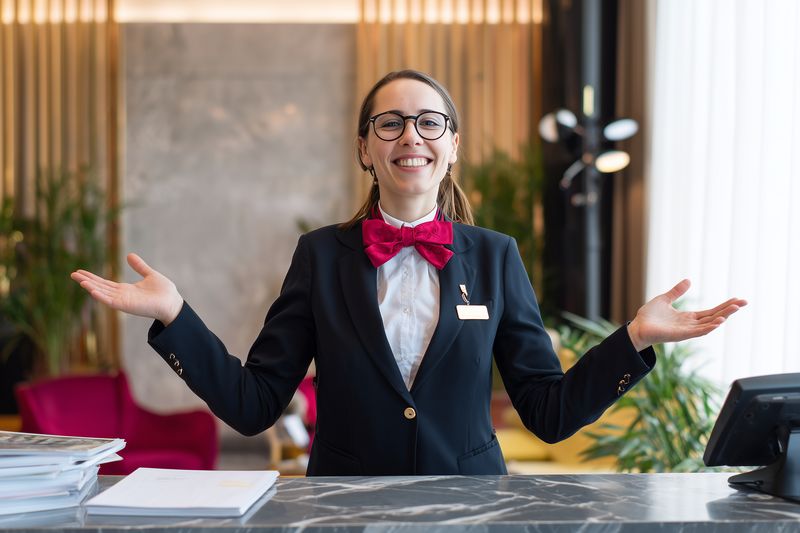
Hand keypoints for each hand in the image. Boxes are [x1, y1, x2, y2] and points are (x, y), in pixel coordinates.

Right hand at [71, 253, 183, 325]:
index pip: (105, 283)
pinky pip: (109, 301)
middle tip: (72, 274)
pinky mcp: (126, 306)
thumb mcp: (149, 274)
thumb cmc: (164, 292)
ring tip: (79, 280)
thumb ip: (139, 266)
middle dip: (86, 281)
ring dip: (91, 287)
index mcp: (126, 289)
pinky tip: (90, 289)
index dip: (92, 277)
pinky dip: (100, 295)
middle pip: (100, 287)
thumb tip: (129, 255)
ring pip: (102, 293)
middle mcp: (121, 296)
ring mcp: (123, 301)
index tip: (80, 272)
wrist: (172, 302)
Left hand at [626, 279, 746, 351]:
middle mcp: (690, 324)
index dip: (724, 306)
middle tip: (744, 302)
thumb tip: (688, 281)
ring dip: (723, 317)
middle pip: (714, 317)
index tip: (738, 299)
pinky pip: (698, 331)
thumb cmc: (648, 316)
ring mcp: (686, 330)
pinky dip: (709, 327)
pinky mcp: (680, 335)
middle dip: (729, 310)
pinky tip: (719, 321)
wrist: (636, 327)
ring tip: (735, 309)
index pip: (711, 312)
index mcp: (688, 317)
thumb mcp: (664, 299)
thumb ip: (677, 292)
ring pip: (709, 324)